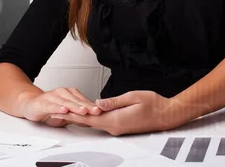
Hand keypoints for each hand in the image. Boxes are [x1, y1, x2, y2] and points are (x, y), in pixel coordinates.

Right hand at [20, 87, 102, 127]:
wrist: (31, 104)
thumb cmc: (48, 107)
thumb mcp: (64, 114)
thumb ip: (76, 117)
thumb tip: (89, 122)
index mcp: (69, 94)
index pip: (83, 100)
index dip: (92, 106)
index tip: (101, 110)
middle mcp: (62, 93)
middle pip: (77, 101)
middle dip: (87, 106)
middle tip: (96, 111)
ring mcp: (53, 96)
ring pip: (66, 102)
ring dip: (76, 107)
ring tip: (84, 111)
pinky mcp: (44, 102)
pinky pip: (52, 105)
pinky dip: (59, 108)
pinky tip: (64, 110)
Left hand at [51, 90, 173, 134]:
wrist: (167, 115)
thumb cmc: (153, 105)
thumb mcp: (132, 97)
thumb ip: (113, 101)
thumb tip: (97, 102)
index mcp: (115, 119)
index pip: (89, 117)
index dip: (73, 114)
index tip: (61, 111)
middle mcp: (114, 127)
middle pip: (89, 122)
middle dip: (73, 116)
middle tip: (58, 112)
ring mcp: (118, 128)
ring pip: (95, 122)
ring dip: (81, 117)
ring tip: (67, 113)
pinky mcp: (121, 126)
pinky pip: (103, 123)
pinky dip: (92, 118)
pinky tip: (87, 115)